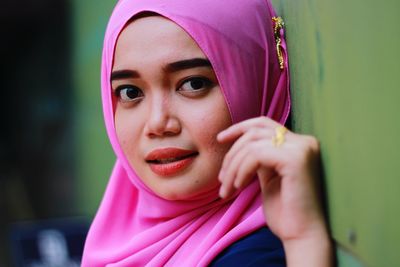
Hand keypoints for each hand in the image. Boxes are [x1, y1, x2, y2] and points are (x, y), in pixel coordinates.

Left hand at [217, 116, 332, 265]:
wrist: (301, 235)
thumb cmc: (285, 211)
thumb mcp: (269, 177)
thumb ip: (259, 158)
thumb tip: (239, 144)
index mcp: (299, 144)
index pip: (264, 124)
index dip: (239, 128)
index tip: (219, 139)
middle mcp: (304, 142)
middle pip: (255, 132)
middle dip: (232, 153)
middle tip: (222, 179)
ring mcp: (302, 148)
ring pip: (252, 144)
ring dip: (233, 167)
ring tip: (227, 188)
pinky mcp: (296, 159)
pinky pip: (256, 155)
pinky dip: (241, 170)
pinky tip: (239, 187)